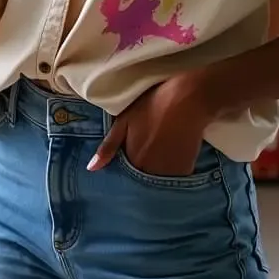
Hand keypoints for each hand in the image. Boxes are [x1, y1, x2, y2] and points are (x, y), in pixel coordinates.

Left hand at [88, 75, 210, 176]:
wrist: (187, 99)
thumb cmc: (153, 105)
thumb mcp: (124, 120)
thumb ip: (108, 146)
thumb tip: (91, 169)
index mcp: (131, 160)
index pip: (125, 175)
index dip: (128, 166)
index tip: (133, 154)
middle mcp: (148, 172)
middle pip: (142, 178)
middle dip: (143, 170)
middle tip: (151, 149)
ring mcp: (168, 174)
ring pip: (158, 180)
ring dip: (158, 171)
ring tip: (164, 149)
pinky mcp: (185, 171)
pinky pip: (175, 178)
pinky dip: (174, 169)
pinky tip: (176, 151)